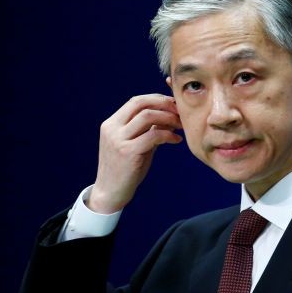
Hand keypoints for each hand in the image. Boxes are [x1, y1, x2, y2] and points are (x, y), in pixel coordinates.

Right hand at [88, 94, 182, 212]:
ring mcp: (118, 140)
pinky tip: (177, 140)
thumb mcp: (134, 144)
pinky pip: (153, 136)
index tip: (173, 105)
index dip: (157, 99)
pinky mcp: (128, 152)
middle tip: (180, 111)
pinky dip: (168, 135)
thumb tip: (169, 115)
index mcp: (112, 124)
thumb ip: (147, 129)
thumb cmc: (125, 169)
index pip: (136, 101)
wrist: (111, 193)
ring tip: (180, 125)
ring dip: (168, 118)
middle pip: (141, 103)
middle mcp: (112, 128)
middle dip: (164, 104)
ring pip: (147, 116)